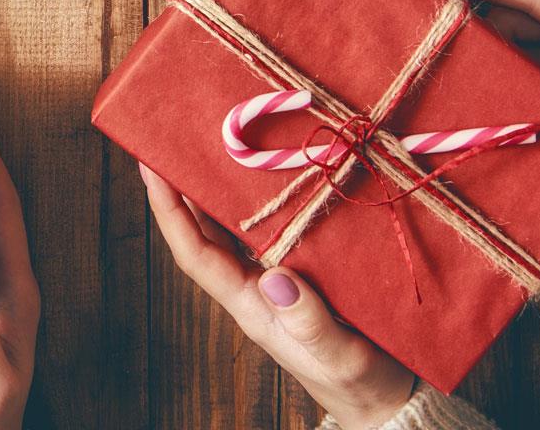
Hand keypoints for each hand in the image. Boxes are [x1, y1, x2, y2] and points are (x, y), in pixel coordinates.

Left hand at [142, 164, 415, 429]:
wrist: (387, 400)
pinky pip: (272, 229)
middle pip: (205, 231)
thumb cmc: (360, 385)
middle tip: (172, 139)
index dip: (170, 212)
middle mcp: (254, 285)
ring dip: (219, 188)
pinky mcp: (304, 271)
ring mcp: (276, 278)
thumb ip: (308, 324)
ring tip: (209, 143)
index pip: (196, 254)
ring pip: (235, 226)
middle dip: (184, 188)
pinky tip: (265, 173)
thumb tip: (276, 279)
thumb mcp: (338, 357)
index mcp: (250, 304)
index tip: (151, 170)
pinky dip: (263, 199)